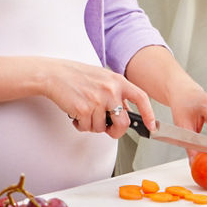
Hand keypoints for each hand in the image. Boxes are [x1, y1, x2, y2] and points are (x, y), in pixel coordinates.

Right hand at [37, 59, 156, 137]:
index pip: (141, 98)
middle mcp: (110, 90)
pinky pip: (87, 128)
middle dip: (115, 131)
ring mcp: (98, 100)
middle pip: (123, 123)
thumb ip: (116, 92)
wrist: (54, 74)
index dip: (149, 114)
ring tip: (85, 112)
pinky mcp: (84, 109)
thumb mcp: (103, 78)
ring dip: (93, 125)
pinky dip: (81, 125)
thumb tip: (126, 111)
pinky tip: (77, 114)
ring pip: (102, 128)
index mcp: (118, 81)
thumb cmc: (76, 76)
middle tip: (108, 129)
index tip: (152, 125)